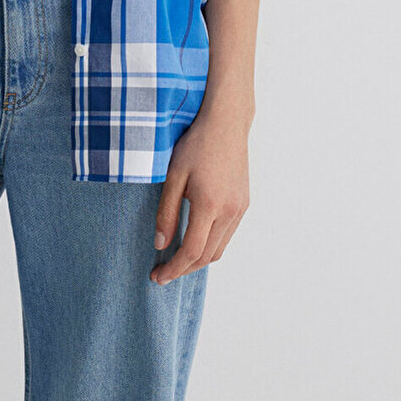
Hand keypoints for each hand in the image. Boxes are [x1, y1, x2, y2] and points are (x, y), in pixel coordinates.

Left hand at [151, 108, 250, 284]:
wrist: (226, 124)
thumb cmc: (195, 145)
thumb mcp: (173, 176)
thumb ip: (166, 212)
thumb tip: (160, 244)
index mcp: (210, 205)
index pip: (191, 251)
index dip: (173, 268)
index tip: (157, 276)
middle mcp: (230, 211)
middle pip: (207, 256)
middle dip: (183, 269)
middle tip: (162, 273)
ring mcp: (240, 208)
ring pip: (219, 249)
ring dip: (198, 260)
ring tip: (176, 261)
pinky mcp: (244, 204)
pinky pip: (227, 235)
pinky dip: (210, 246)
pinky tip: (194, 241)